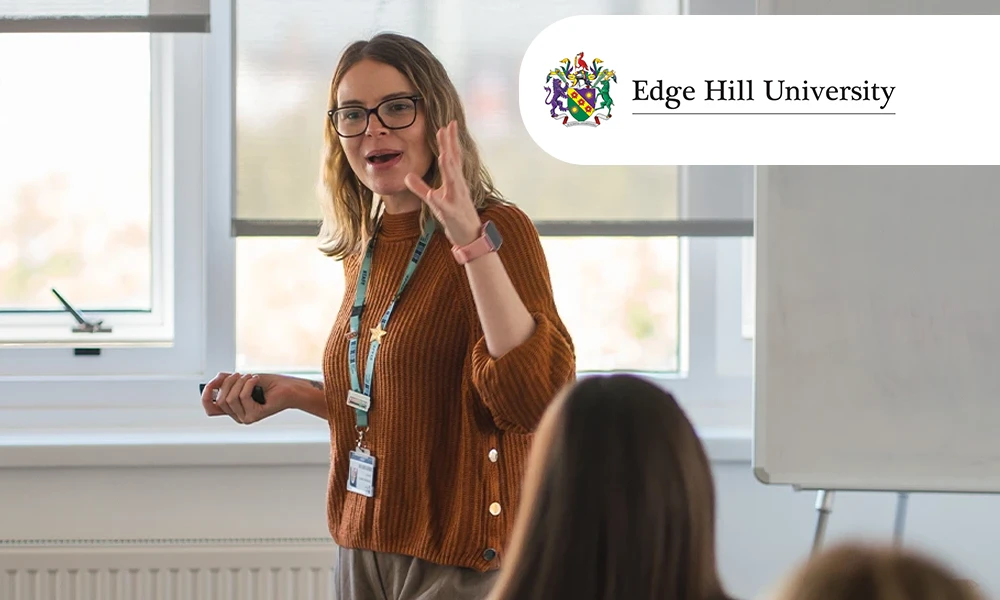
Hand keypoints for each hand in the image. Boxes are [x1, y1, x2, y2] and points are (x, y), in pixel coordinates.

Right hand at [201, 372, 292, 424]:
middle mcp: (238, 416)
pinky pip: (243, 397)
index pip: (210, 408)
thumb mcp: (242, 379)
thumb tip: (212, 382)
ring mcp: (246, 417)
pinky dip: (249, 384)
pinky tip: (257, 380)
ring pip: (230, 399)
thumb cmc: (269, 383)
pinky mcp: (255, 415)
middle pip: (220, 400)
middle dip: (228, 382)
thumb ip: (226, 381)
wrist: (289, 387)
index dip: (206, 395)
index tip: (211, 383)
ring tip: (251, 377)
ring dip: (240, 382)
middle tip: (241, 375)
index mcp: (233, 408)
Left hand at [404, 120, 481, 245]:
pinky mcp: (451, 213)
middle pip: (454, 162)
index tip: (447, 125)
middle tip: (447, 127)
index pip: (453, 157)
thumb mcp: (434, 200)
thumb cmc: (454, 217)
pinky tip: (432, 193)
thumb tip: (406, 175)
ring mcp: (456, 199)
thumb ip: (420, 187)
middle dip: (451, 145)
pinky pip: (443, 206)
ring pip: (453, 180)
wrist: (470, 237)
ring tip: (444, 153)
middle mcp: (458, 187)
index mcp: (455, 182)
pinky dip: (438, 198)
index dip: (450, 141)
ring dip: (449, 167)